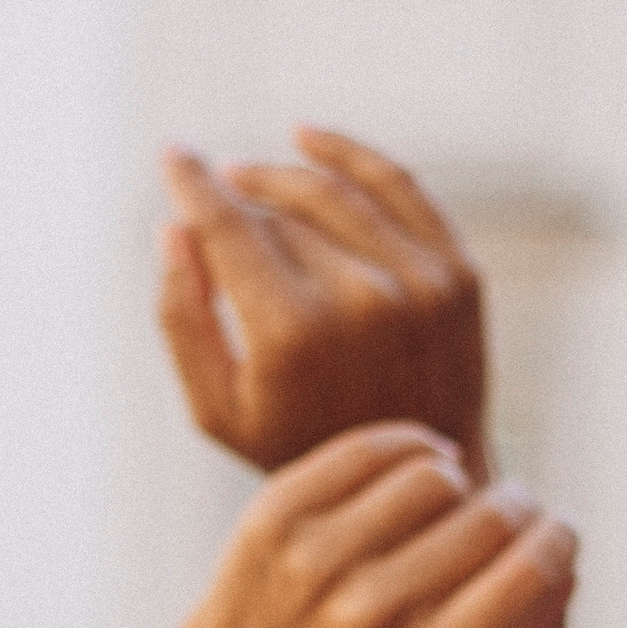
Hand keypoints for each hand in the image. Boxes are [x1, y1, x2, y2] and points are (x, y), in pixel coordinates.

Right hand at [158, 129, 488, 480]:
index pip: (229, 226)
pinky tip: (307, 139)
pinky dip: (349, 155)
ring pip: (330, 193)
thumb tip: (173, 227)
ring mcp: (418, 282)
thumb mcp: (219, 410)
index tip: (169, 152)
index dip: (192, 183)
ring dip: (281, 176)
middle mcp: (360, 299)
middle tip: (210, 200)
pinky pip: (397, 185)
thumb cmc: (302, 451)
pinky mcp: (457, 273)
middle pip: (276, 215)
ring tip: (248, 177)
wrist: (422, 488)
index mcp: (294, 335)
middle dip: (236, 202)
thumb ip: (181, 320)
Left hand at [161, 422, 573, 627]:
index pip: (531, 574)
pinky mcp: (279, 512)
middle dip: (520, 507)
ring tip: (455, 505)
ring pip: (438, 476)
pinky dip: (415, 448)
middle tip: (515, 511)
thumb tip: (568, 568)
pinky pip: (377, 447)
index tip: (557, 534)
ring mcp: (318, 560)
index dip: (560, 541)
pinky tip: (423, 470)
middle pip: (491, 519)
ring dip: (461, 484)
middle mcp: (370, 616)